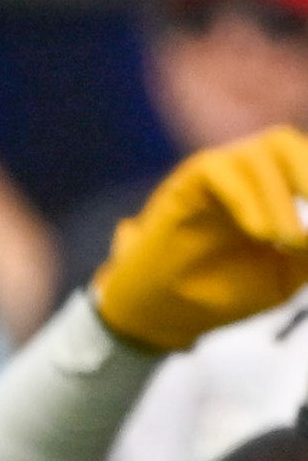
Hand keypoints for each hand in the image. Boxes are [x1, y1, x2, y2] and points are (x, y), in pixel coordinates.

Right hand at [93, 127, 307, 351]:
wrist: (166, 317)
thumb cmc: (225, 294)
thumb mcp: (287, 275)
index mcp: (273, 187)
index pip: (304, 162)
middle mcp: (245, 173)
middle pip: (284, 143)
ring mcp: (215, 176)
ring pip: (258, 154)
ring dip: (279, 196)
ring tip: (288, 240)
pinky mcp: (184, 184)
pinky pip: (216, 168)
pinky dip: (244, 196)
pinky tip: (259, 233)